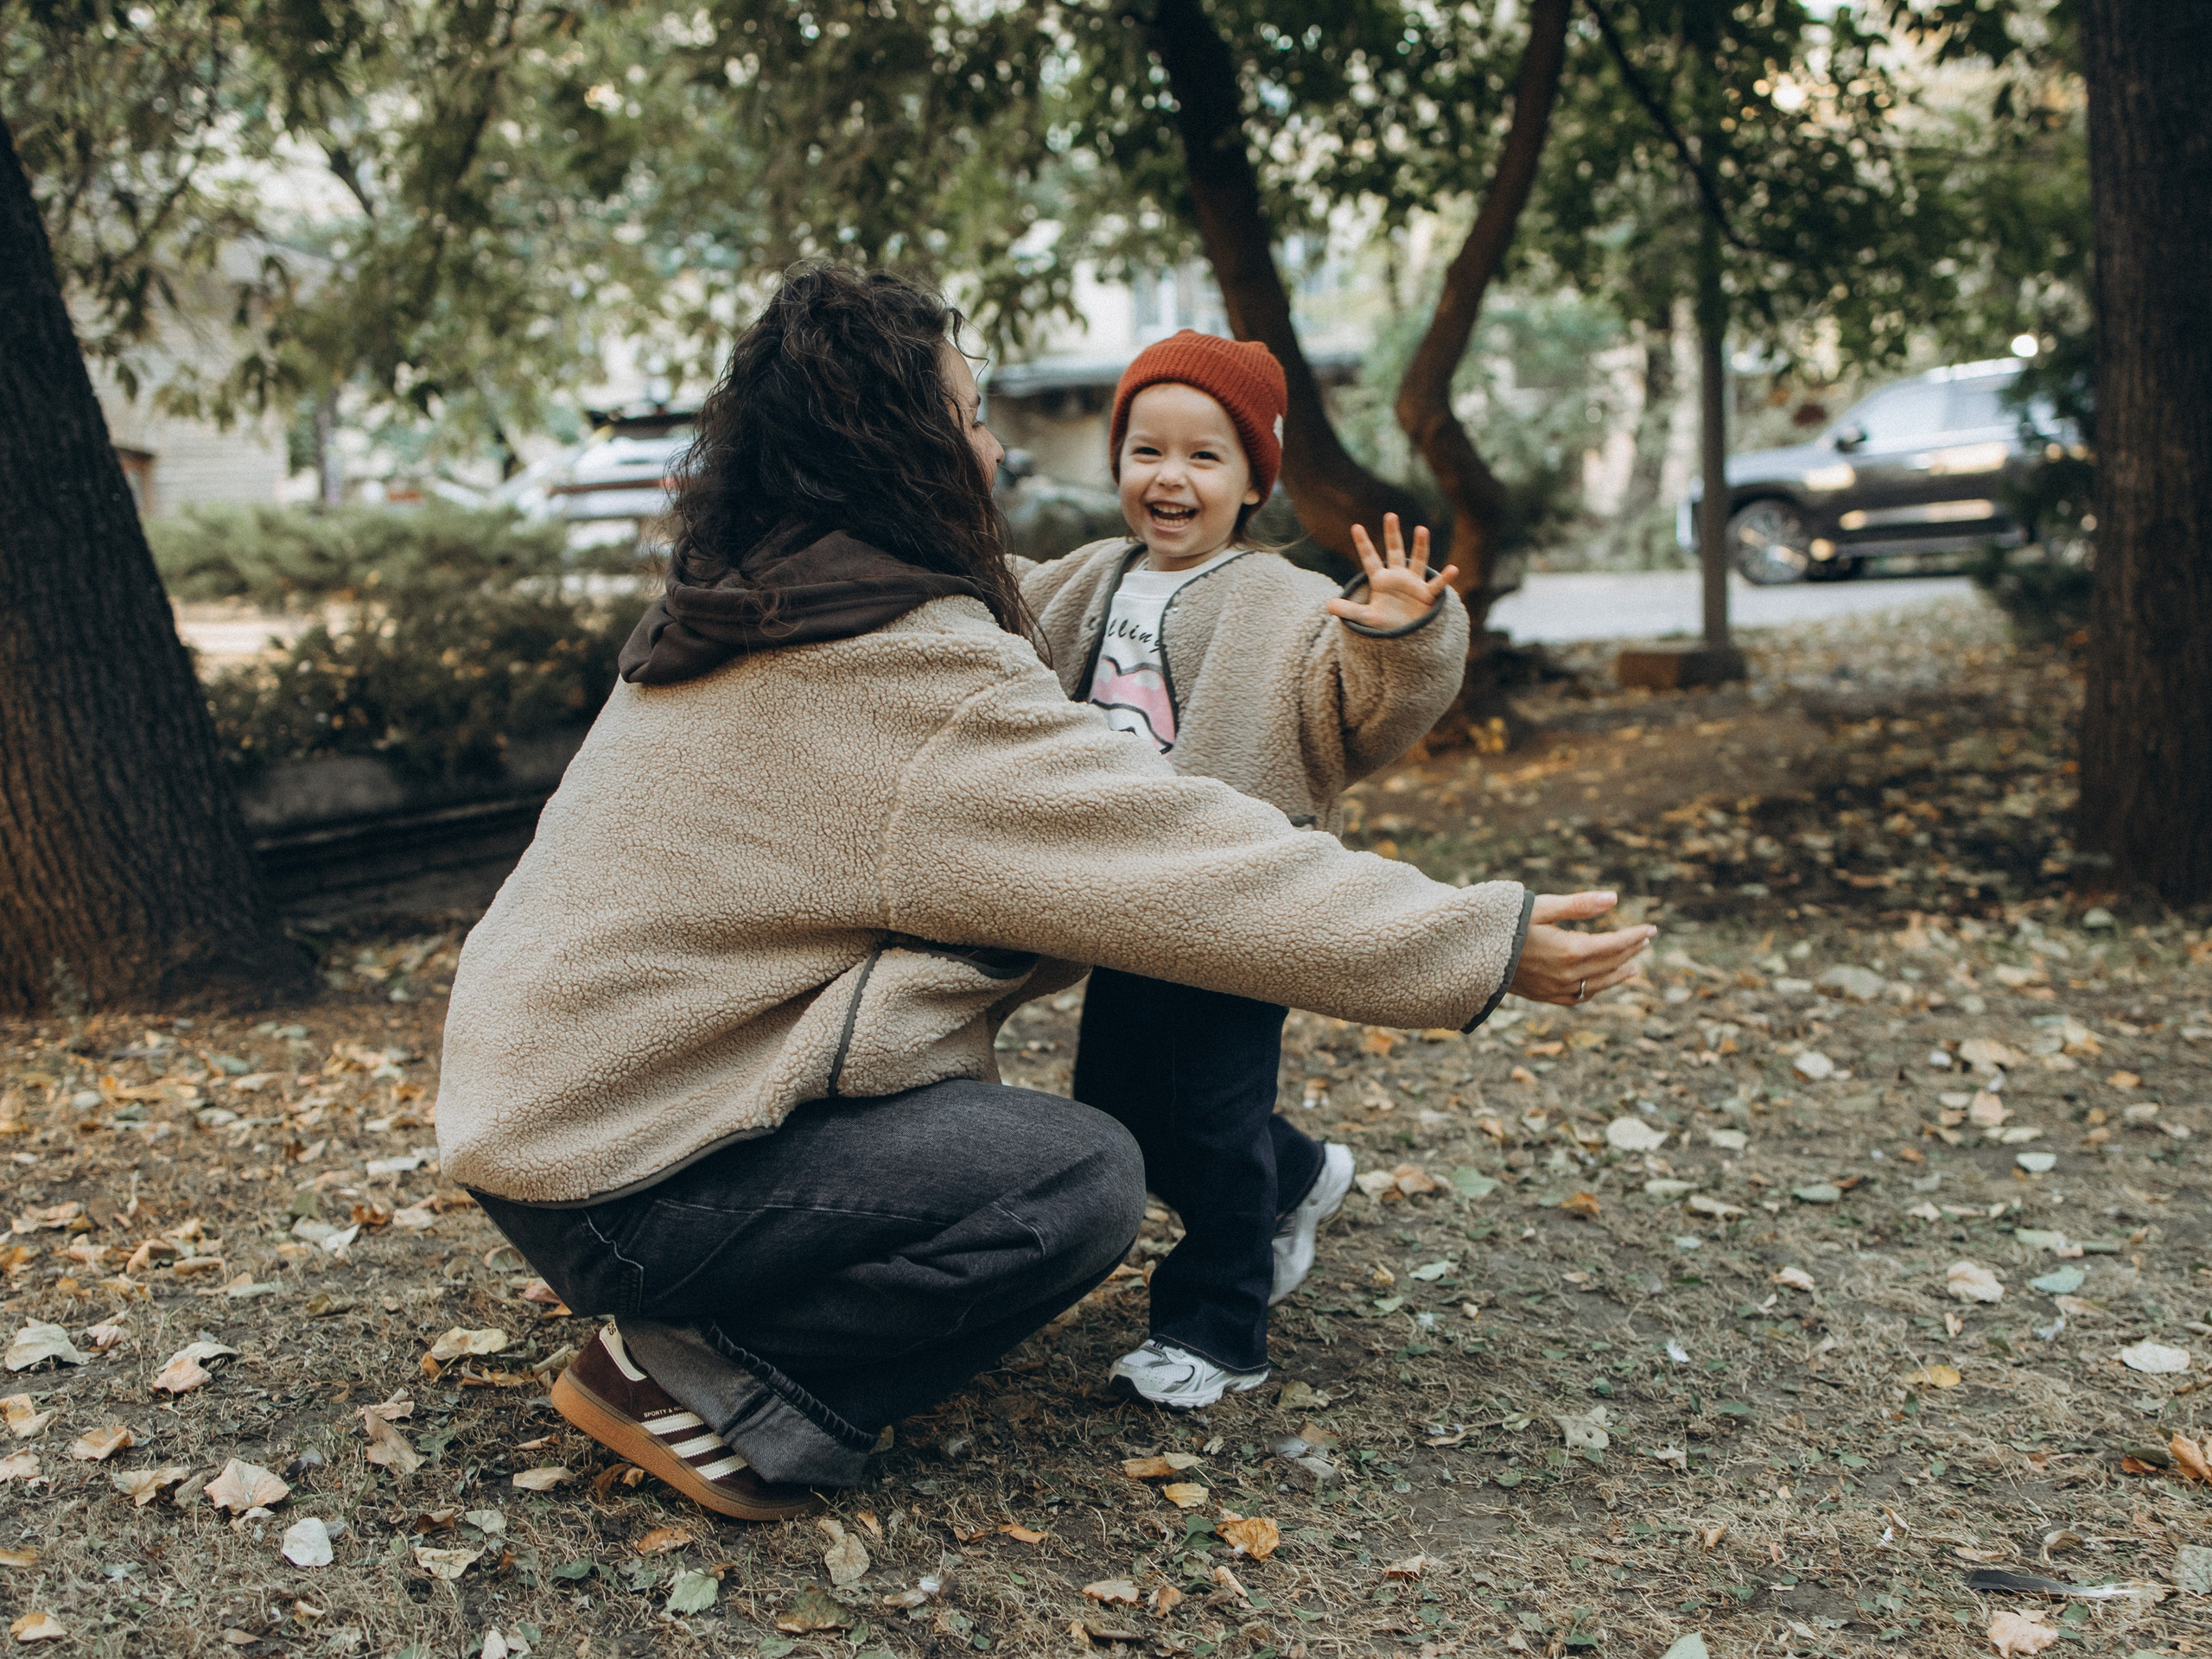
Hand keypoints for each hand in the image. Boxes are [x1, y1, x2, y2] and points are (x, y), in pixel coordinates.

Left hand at [1324, 513, 1458, 630]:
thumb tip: (1327, 605)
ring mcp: (1414, 584)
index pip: (1370, 559)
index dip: (1363, 544)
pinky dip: (1445, 578)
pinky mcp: (1428, 595)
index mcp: (1381, 580)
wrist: (1408, 637)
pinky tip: (1453, 569)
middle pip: (1395, 551)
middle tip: (1390, 515)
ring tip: (1422, 529)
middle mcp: (1398, 577)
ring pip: (1418, 560)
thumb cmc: (1387, 624)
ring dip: (1420, 546)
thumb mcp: (1366, 618)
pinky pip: (1438, 585)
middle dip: (1392, 534)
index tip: (1355, 527)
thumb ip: (1349, 610)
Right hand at [1507, 891, 1655, 1006]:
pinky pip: (1577, 998)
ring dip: (1618, 974)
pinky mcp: (1542, 996)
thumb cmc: (1505, 923)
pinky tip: (1600, 984)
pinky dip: (1594, 990)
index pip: (1613, 945)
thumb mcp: (1542, 907)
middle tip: (1645, 939)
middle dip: (1630, 950)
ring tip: (1634, 967)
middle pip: (1609, 964)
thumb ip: (1580, 905)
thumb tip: (1614, 898)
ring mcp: (1554, 989)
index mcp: (1569, 950)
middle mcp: (1566, 975)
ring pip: (1597, 985)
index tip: (1651, 928)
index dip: (1634, 936)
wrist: (1469, 952)